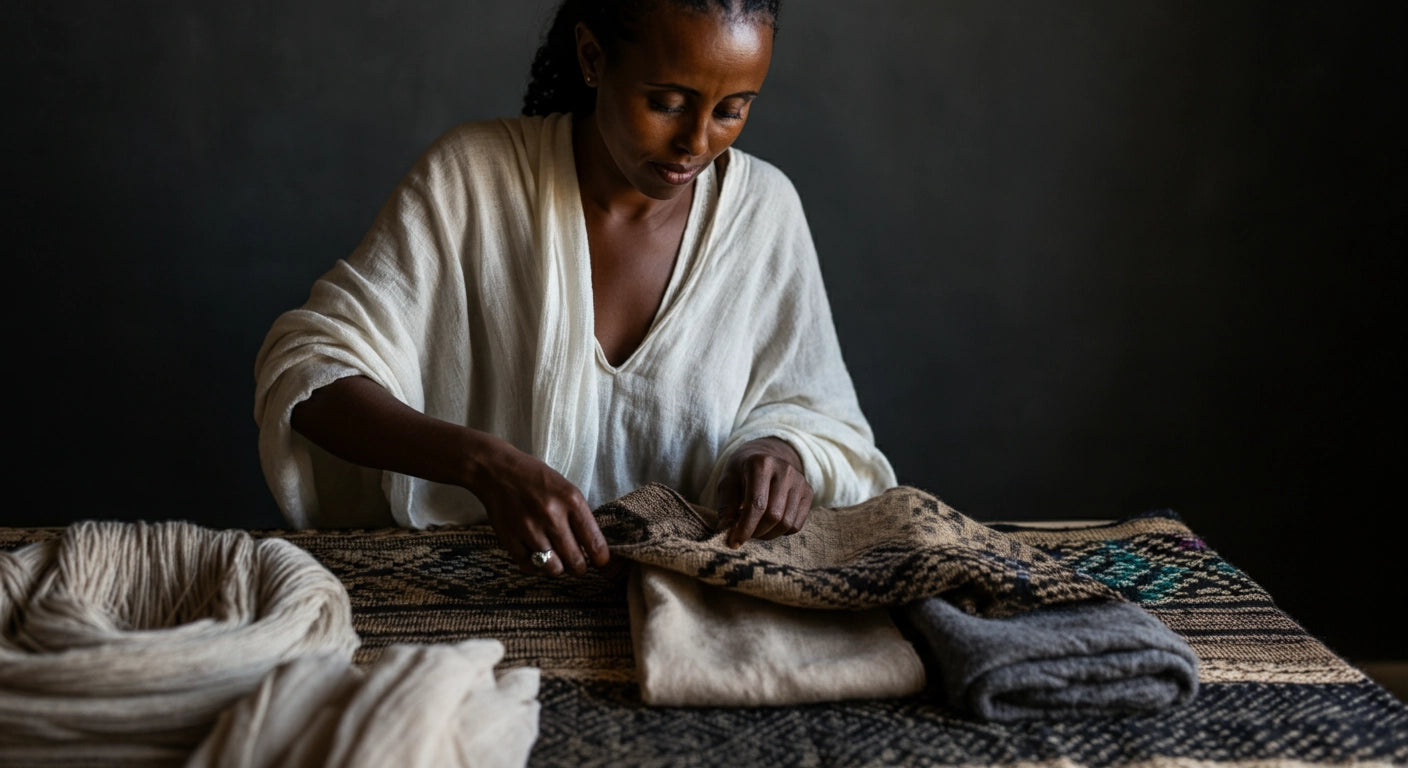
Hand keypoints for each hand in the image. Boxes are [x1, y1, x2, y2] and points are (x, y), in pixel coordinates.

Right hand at [469, 440, 609, 576]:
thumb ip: (580, 517)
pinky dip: (535, 565)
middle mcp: (552, 516)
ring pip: (554, 569)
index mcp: (571, 501)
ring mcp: (529, 529)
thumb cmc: (535, 480)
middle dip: (579, 567)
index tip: (599, 561)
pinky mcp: (510, 540)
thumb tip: (593, 548)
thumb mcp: (566, 489)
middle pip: (575, 562)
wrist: (496, 471)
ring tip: (556, 558)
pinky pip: (530, 567)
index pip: (594, 542)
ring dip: (557, 567)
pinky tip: (536, 554)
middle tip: (577, 564)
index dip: (600, 559)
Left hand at [715, 437, 813, 547]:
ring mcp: (800, 481)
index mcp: (761, 464)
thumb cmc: (742, 471)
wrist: (765, 456)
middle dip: (756, 532)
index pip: (757, 504)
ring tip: (756, 529)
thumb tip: (725, 530)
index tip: (734, 542)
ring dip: (768, 534)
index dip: (745, 527)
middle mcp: (785, 470)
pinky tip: (770, 524)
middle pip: (773, 515)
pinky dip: (782, 532)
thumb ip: (725, 505)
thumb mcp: (727, 481)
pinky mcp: (808, 492)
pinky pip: (797, 524)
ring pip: (787, 522)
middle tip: (744, 534)